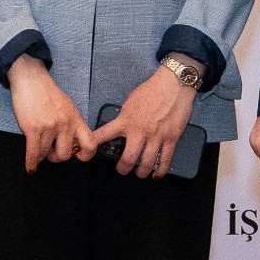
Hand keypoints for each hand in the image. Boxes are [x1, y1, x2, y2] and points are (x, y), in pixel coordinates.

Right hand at [6, 58, 91, 171]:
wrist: (30, 80)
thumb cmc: (47, 93)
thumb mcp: (67, 108)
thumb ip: (71, 125)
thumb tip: (72, 145)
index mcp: (76, 119)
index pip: (90, 144)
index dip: (85, 155)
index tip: (78, 156)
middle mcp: (65, 124)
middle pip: (65, 155)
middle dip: (56, 156)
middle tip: (51, 150)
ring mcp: (49, 127)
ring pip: (47, 155)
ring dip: (42, 155)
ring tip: (38, 149)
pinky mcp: (33, 129)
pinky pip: (34, 153)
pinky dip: (31, 163)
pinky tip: (30, 166)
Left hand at [99, 63, 200, 180]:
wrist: (173, 84)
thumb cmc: (152, 90)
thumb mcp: (130, 102)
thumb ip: (125, 117)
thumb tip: (120, 126)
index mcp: (126, 120)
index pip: (103, 135)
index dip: (93, 145)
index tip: (86, 151)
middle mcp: (140, 131)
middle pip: (128, 159)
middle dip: (123, 169)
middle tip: (122, 170)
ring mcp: (156, 137)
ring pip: (146, 164)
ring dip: (141, 172)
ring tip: (139, 173)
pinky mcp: (171, 139)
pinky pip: (165, 160)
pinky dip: (160, 171)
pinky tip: (156, 175)